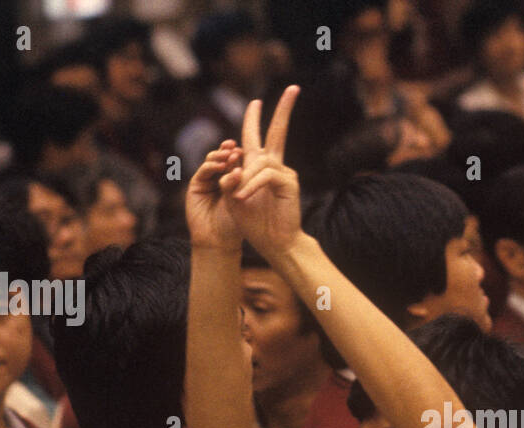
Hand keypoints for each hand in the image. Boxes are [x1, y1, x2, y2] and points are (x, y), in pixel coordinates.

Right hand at [185, 140, 243, 250]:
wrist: (218, 242)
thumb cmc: (235, 225)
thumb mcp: (242, 198)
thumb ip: (243, 179)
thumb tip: (249, 157)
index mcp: (233, 181)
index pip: (237, 162)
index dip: (242, 154)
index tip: (249, 149)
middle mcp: (219, 179)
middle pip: (224, 158)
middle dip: (230, 151)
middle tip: (237, 148)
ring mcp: (207, 181)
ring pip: (213, 161)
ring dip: (221, 156)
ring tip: (232, 156)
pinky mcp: (196, 185)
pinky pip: (204, 171)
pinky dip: (212, 166)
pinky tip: (222, 166)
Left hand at [224, 87, 304, 259]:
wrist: (275, 243)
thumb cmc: (255, 223)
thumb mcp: (233, 196)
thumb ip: (230, 176)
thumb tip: (235, 161)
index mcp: (260, 167)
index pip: (256, 138)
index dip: (254, 119)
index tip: (255, 102)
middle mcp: (275, 166)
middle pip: (278, 132)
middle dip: (284, 109)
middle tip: (293, 88)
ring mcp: (284, 173)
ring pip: (259, 161)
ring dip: (244, 179)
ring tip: (237, 197)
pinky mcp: (289, 183)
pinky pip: (265, 175)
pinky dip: (251, 185)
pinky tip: (242, 197)